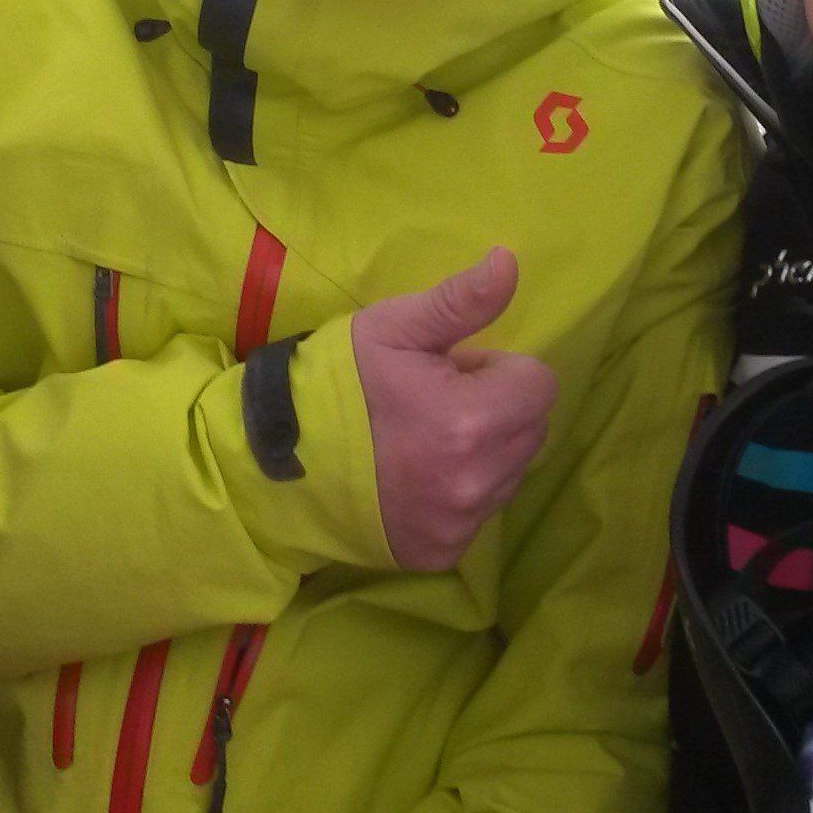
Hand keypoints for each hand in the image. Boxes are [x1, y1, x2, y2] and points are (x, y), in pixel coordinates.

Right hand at [350, 249, 557, 570]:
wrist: (273, 460)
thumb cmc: (337, 382)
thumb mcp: (393, 327)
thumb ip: (461, 300)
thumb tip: (511, 262)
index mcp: (472, 419)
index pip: (539, 385)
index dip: (496, 370)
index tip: (450, 372)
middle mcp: (476, 480)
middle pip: (532, 430)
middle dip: (498, 408)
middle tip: (436, 402)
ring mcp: (460, 523)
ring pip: (511, 473)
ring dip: (486, 452)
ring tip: (426, 439)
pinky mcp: (444, 551)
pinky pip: (482, 513)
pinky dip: (462, 492)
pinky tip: (418, 477)